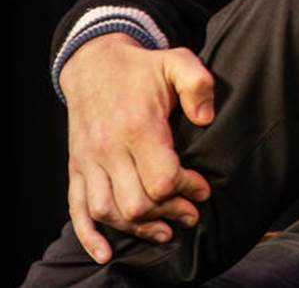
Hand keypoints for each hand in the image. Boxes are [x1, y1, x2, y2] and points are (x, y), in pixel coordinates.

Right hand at [58, 33, 213, 262]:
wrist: (94, 64)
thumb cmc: (142, 68)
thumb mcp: (178, 62)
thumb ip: (198, 84)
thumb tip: (205, 118)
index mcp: (137, 127)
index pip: (162, 179)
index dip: (187, 189)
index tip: (203, 188)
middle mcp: (109, 149)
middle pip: (137, 203)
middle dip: (169, 213)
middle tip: (191, 213)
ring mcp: (89, 161)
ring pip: (109, 212)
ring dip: (138, 228)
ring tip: (166, 230)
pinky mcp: (77, 168)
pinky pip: (77, 209)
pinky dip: (89, 236)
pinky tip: (106, 252)